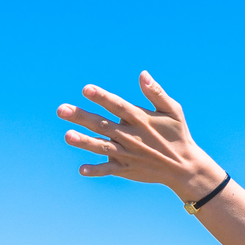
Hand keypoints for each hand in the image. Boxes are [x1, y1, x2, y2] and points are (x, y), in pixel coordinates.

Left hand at [57, 72, 226, 201]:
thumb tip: (142, 74)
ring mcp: (127, 154)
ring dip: (84, 142)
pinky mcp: (126, 169)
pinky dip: (96, 170)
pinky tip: (81, 169)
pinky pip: (108, 169)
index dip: (102, 97)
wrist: (184, 167)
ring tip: (67, 135)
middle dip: (81, 117)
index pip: (117, 105)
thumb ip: (156, 93)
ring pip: (102, 146)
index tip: (86, 89)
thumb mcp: (173, 110)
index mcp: (140, 119)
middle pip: (102, 124)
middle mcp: (131, 136)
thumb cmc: (177, 134)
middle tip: (61, 109)